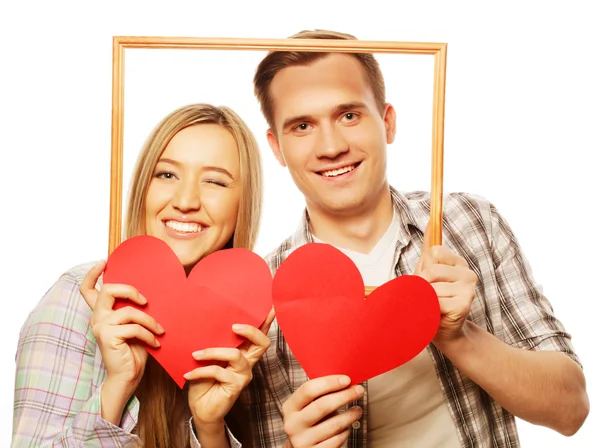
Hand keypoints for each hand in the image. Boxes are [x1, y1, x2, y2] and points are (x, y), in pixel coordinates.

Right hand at [79, 260, 163, 389]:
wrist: (127, 377)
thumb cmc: (134, 352)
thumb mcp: (135, 326)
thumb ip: (134, 311)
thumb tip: (148, 295)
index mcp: (102, 314)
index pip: (88, 290)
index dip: (92, 274)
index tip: (104, 262)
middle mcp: (97, 318)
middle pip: (108, 290)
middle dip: (130, 290)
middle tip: (146, 301)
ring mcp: (101, 327)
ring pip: (129, 311)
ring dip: (150, 321)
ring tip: (159, 331)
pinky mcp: (108, 337)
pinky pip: (134, 328)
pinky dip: (149, 335)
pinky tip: (155, 343)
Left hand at [185, 308, 275, 434]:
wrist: (200, 408)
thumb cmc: (204, 380)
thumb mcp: (208, 357)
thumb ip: (214, 342)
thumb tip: (208, 322)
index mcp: (243, 351)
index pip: (259, 334)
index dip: (267, 321)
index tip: (270, 306)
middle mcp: (248, 362)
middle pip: (262, 343)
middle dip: (251, 330)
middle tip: (233, 325)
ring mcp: (243, 375)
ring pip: (236, 355)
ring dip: (213, 352)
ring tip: (195, 354)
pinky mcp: (235, 387)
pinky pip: (219, 372)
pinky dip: (202, 371)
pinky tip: (189, 373)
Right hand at [282, 375, 363, 447]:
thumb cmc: (308, 420)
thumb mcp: (306, 406)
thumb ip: (319, 394)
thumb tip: (344, 381)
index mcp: (290, 407)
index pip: (309, 390)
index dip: (329, 383)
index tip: (346, 379)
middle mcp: (293, 424)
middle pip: (323, 405)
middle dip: (345, 396)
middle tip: (358, 390)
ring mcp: (302, 441)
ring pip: (334, 425)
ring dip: (350, 415)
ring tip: (358, 409)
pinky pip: (336, 440)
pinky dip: (345, 432)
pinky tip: (347, 427)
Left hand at [414, 222, 478, 345]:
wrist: (443, 331)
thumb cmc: (432, 299)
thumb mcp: (426, 271)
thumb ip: (429, 248)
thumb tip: (430, 221)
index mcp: (458, 262)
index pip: (434, 252)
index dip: (423, 268)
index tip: (428, 278)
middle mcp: (467, 272)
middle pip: (430, 270)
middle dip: (421, 285)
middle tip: (427, 296)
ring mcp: (468, 288)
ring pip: (430, 287)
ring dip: (424, 298)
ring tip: (431, 306)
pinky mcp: (464, 304)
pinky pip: (434, 300)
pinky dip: (428, 308)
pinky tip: (436, 313)